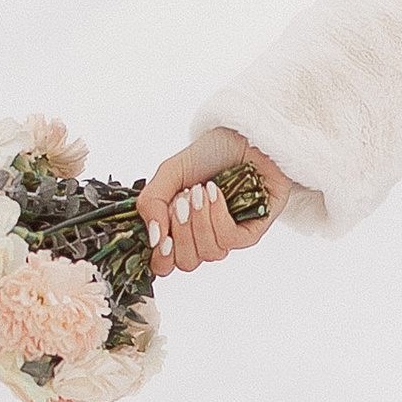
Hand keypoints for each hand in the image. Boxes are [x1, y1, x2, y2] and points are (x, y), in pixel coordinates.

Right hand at [139, 127, 292, 276]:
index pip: (164, 264)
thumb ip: (151, 203)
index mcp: (178, 229)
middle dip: (181, 231)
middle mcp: (202, 237)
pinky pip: (229, 239)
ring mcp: (226, 236)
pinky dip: (218, 215)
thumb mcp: (170, 173)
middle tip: (182, 200)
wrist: (246, 136)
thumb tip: (153, 238)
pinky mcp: (250, 232)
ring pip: (208, 252)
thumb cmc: (210, 153)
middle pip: (186, 262)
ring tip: (200, 190)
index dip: (161, 258)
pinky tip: (216, 192)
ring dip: (200, 220)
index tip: (161, 237)